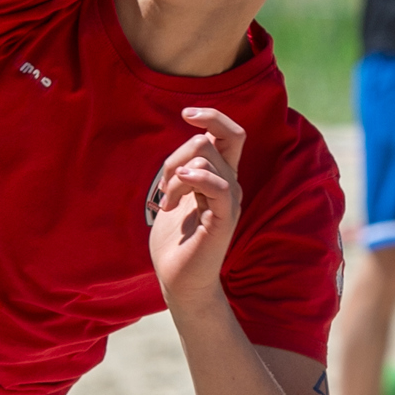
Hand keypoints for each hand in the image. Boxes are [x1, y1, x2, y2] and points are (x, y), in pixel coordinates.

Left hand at [146, 107, 244, 315]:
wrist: (179, 280)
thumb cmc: (175, 241)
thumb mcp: (175, 195)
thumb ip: (181, 169)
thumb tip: (188, 144)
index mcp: (220, 176)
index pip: (230, 134)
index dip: (212, 116)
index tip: (187, 114)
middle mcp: (230, 184)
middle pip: (211, 141)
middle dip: (177, 154)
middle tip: (164, 183)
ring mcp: (229, 201)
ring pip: (206, 159)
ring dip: (176, 175)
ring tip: (168, 202)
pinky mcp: (224, 219)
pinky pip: (219, 185)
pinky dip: (197, 178)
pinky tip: (179, 184)